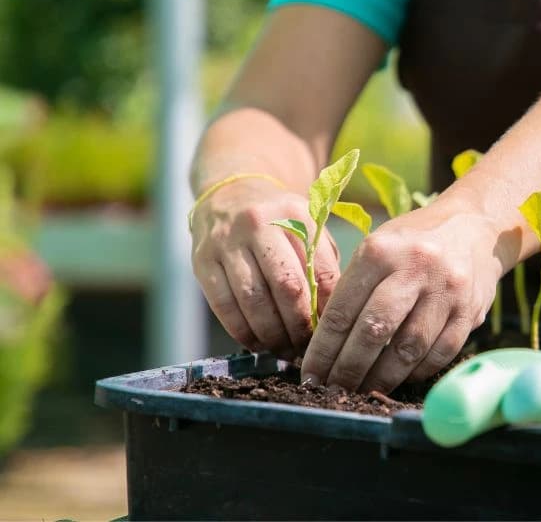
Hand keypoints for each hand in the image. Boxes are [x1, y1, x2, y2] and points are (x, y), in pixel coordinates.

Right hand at [191, 178, 340, 358]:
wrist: (230, 195)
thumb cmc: (281, 223)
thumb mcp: (309, 228)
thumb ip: (323, 263)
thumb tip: (333, 316)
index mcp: (296, 215)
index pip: (320, 270)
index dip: (328, 308)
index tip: (332, 330)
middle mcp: (260, 223)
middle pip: (287, 287)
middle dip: (300, 327)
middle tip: (307, 348)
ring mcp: (227, 241)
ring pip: (254, 301)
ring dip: (272, 335)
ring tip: (285, 351)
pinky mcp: (201, 260)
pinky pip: (224, 306)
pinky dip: (243, 332)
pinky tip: (258, 343)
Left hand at [300, 201, 505, 392]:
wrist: (473, 226)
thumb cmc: (412, 243)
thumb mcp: (377, 248)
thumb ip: (353, 288)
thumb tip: (324, 344)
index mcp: (380, 251)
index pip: (342, 311)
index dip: (323, 350)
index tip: (310, 375)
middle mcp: (414, 267)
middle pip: (373, 332)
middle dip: (348, 369)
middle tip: (333, 390)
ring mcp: (446, 290)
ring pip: (408, 349)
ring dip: (382, 378)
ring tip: (363, 391)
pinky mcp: (470, 310)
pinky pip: (440, 353)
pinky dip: (417, 372)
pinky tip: (401, 378)